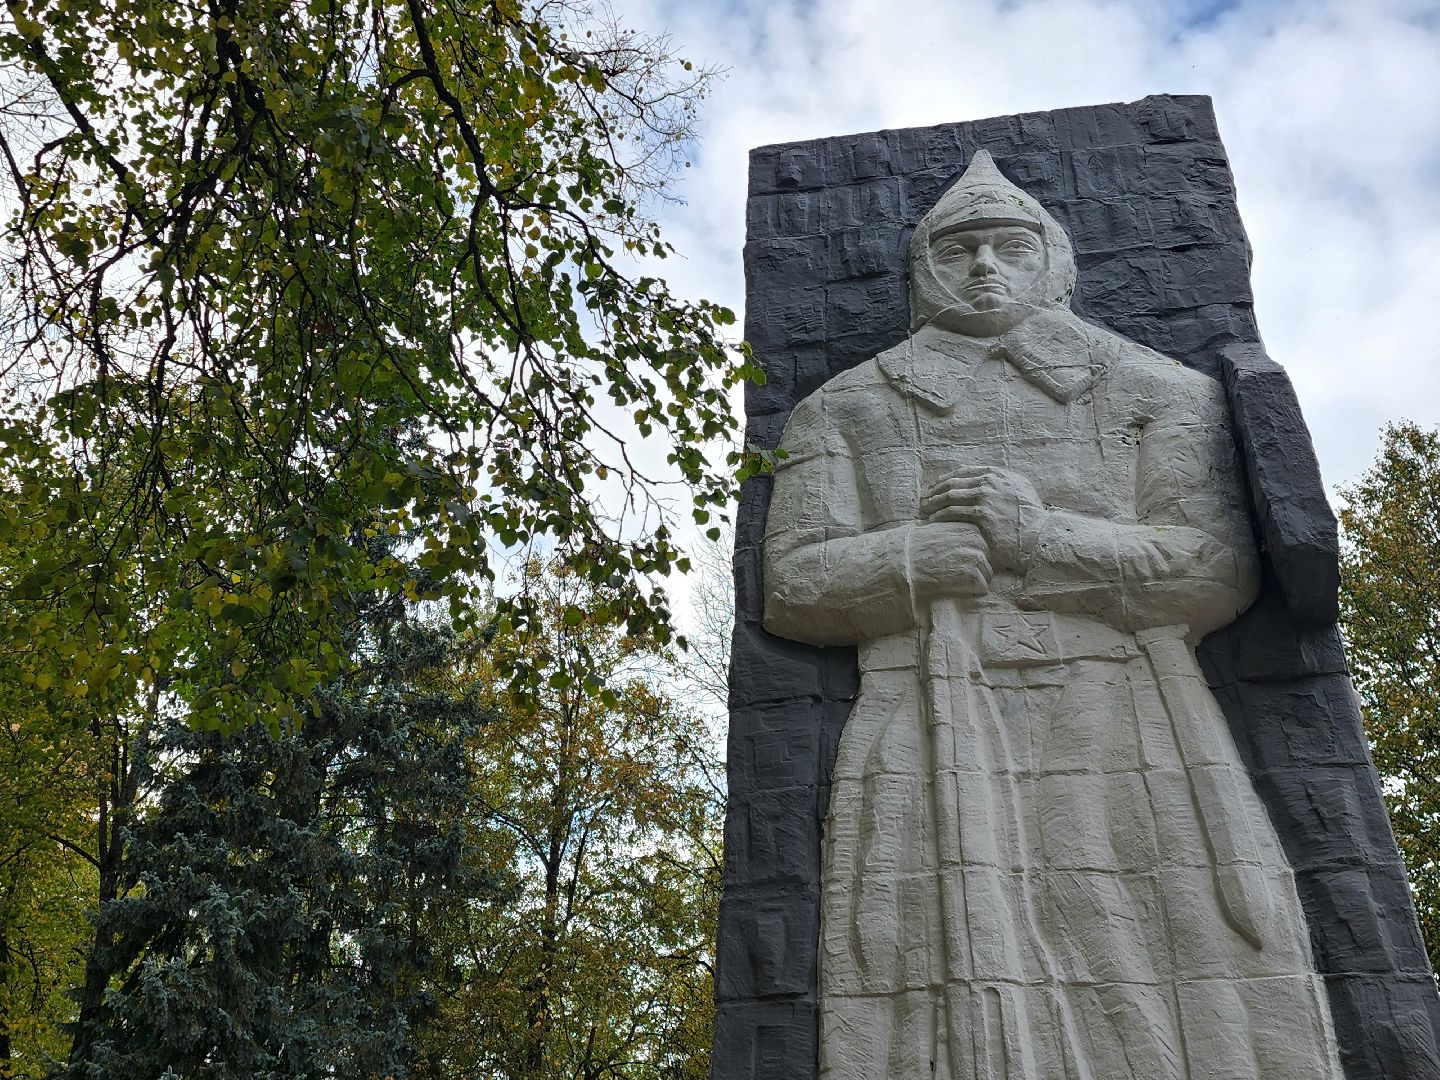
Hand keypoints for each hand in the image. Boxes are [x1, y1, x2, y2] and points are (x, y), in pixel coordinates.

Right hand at [907, 521, 992, 599]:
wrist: (904, 562)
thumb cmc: (916, 549)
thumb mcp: (938, 531)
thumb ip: (956, 534)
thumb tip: (967, 545)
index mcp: (969, 528)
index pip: (982, 548)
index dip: (970, 558)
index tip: (954, 562)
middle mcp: (976, 540)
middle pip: (986, 561)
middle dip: (975, 570)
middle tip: (953, 574)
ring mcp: (975, 556)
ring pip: (986, 575)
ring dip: (973, 581)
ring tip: (952, 580)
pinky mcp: (972, 573)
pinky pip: (982, 587)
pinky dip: (971, 591)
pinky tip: (954, 586)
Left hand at [920, 466, 1045, 572]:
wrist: (1040, 535)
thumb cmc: (1031, 517)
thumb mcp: (1020, 490)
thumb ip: (1002, 482)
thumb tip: (986, 480)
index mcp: (996, 473)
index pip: (962, 472)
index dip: (944, 480)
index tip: (934, 488)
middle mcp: (989, 481)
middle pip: (951, 482)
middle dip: (933, 491)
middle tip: (923, 501)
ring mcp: (985, 496)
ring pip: (949, 496)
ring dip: (931, 503)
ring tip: (923, 511)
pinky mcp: (982, 513)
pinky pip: (952, 512)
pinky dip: (938, 515)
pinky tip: (931, 521)